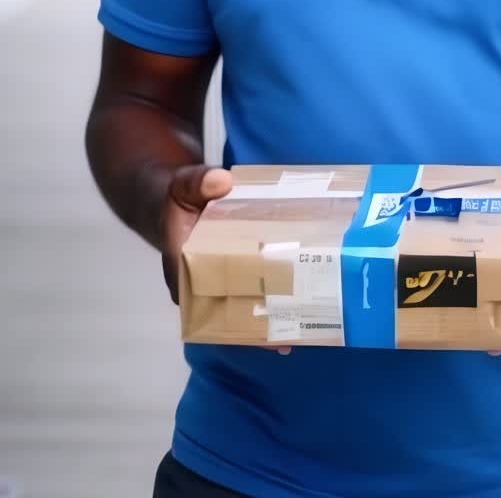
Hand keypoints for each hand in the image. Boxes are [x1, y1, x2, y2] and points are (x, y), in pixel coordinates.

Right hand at [160, 164, 291, 354]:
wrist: (178, 200)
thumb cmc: (179, 198)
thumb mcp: (182, 185)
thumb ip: (197, 182)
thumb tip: (222, 182)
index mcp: (181, 270)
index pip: (202, 304)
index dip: (229, 323)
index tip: (252, 333)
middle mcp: (198, 286)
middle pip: (227, 316)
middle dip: (255, 329)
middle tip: (285, 342)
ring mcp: (217, 282)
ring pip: (242, 309)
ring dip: (267, 320)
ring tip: (299, 334)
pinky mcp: (234, 273)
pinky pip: (252, 290)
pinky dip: (272, 298)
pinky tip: (299, 307)